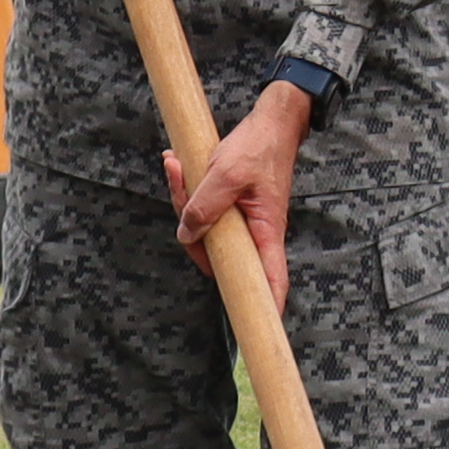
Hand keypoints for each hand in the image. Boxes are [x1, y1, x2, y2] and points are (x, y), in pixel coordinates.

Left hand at [173, 78, 308, 287]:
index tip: (259, 328)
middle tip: (180, 181)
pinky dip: (187, 191)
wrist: (271, 121)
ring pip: (204, 230)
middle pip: (218, 254)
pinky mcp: (229, 208)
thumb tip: (187, 235)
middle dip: (189, 226)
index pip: (270, 280)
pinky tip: (178, 165)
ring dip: (183, 199)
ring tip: (177, 165)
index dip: (265, 306)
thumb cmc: (259, 147)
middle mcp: (254, 234)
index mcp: (265, 232)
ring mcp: (241, 222)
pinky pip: (202, 211)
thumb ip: (205, 207)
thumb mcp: (228, 173)